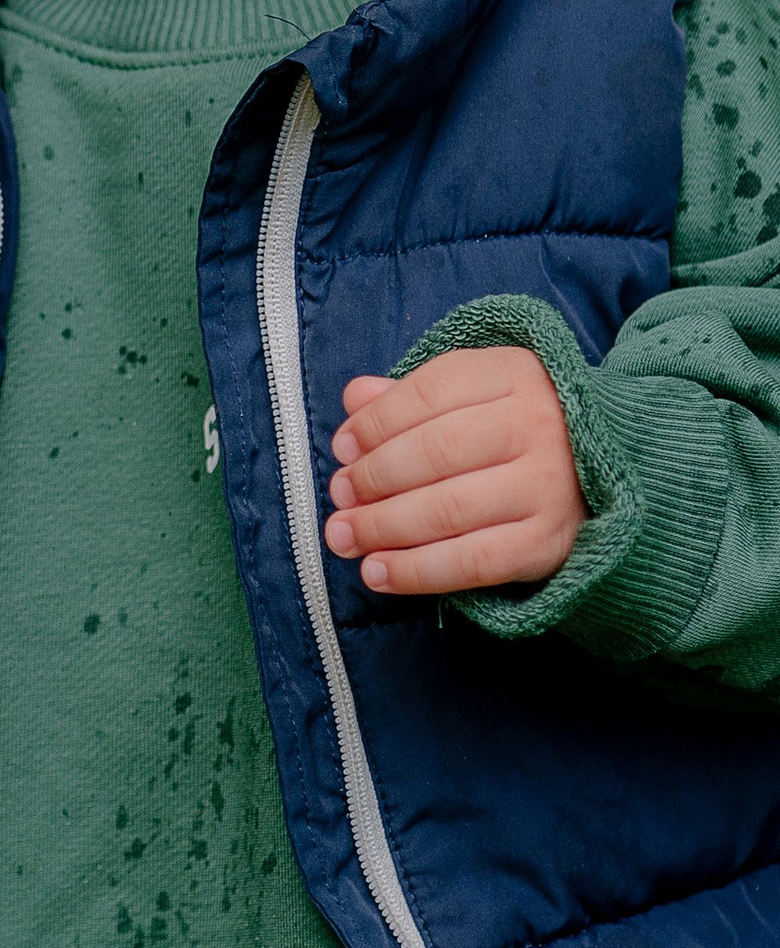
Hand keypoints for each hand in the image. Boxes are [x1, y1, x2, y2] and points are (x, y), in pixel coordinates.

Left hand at [326, 347, 587, 594]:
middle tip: (339, 497)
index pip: (429, 392)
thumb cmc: (513, 427)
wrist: (608, 472)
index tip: (341, 448)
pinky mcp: (550, 542)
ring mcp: (549, 486)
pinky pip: (473, 561)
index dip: (374, 422)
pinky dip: (417, 570)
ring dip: (383, 527)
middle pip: (434, 452)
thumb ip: (409, 395)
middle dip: (372, 478)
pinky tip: (378, 573)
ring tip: (344, 536)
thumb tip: (354, 397)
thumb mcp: (470, 393)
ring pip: (448, 509)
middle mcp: (538, 426)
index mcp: (513, 374)